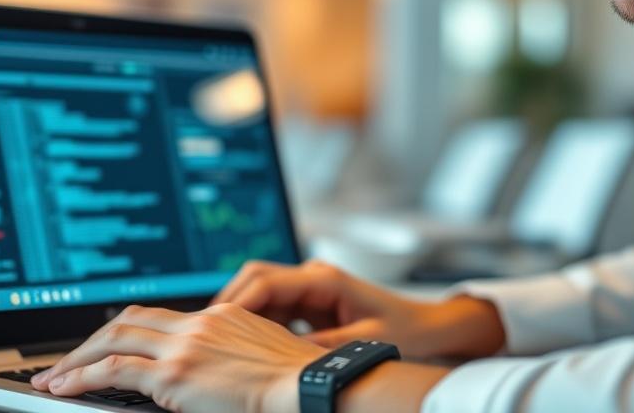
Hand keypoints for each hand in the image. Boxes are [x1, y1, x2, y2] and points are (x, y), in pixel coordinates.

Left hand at [30, 302, 325, 412]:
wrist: (310, 385)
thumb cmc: (298, 382)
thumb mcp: (262, 358)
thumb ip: (233, 357)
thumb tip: (214, 374)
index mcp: (222, 316)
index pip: (161, 316)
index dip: (128, 329)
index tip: (108, 344)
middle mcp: (199, 323)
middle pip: (130, 319)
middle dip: (93, 340)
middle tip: (68, 360)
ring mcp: (186, 345)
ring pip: (114, 339)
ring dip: (79, 358)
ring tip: (55, 377)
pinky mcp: (175, 373)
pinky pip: (114, 370)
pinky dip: (83, 377)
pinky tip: (65, 388)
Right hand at [214, 259, 505, 359]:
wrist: (429, 327)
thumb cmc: (405, 331)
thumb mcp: (364, 343)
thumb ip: (324, 347)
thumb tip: (284, 356)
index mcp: (324, 279)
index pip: (265, 281)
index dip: (236, 302)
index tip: (215, 326)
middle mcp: (313, 277)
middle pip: (254, 279)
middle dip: (228, 305)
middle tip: (205, 335)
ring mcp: (310, 288)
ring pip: (260, 294)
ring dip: (240, 316)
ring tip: (219, 345)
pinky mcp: (310, 304)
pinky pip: (273, 309)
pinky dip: (256, 325)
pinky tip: (246, 350)